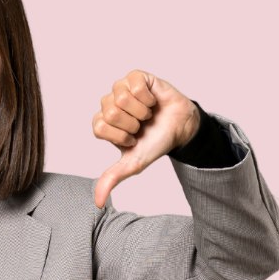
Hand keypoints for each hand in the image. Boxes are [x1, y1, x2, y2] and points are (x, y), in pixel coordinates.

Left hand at [92, 69, 199, 208]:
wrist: (181, 129)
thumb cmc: (155, 143)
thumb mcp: (133, 164)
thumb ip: (112, 178)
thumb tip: (97, 202)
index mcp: (103, 124)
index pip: (99, 127)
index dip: (120, 135)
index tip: (133, 138)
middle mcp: (108, 105)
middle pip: (110, 112)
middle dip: (132, 123)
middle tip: (142, 126)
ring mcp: (120, 89)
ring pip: (120, 97)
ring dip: (140, 110)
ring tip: (148, 115)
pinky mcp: (135, 77)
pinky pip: (133, 84)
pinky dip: (147, 97)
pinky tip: (152, 101)